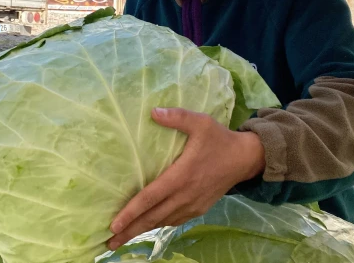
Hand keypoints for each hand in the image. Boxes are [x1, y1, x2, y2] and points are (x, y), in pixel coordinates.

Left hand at [107, 107, 265, 249]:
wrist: (245, 159)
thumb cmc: (219, 139)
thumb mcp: (200, 122)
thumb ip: (177, 117)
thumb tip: (152, 112)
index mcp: (182, 176)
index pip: (150, 197)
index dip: (131, 212)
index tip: (114, 224)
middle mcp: (185, 195)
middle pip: (152, 217)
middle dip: (129, 231)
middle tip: (109, 242)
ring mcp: (192, 205)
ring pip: (162, 222)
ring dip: (141, 230)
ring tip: (121, 239)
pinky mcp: (198, 209)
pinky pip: (174, 221)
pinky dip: (158, 225)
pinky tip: (146, 226)